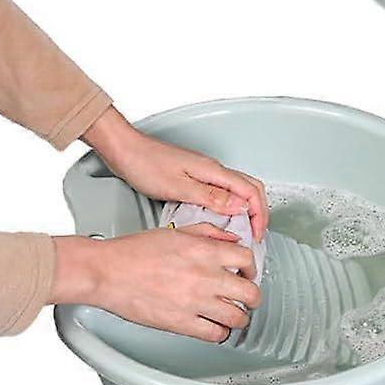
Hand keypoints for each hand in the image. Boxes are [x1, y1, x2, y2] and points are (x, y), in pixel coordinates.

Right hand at [51, 225, 261, 341]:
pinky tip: (216, 328)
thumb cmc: (135, 251)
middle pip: (249, 292)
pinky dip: (220, 333)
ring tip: (236, 315)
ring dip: (240, 317)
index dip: (252, 267)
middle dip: (253, 296)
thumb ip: (208, 233)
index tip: (248, 272)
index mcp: (205, 252)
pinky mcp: (179, 324)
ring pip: (236, 317)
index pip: (247, 259)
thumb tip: (230, 239)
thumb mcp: (178, 230)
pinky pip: (213, 334)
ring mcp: (194, 302)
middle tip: (250, 298)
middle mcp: (205, 277)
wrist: (108, 272)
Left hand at [83, 108, 267, 239]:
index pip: (251, 191)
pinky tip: (219, 218)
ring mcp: (205, 172)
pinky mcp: (195, 176)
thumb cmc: (145, 165)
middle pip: (250, 188)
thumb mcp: (178, 187)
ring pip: (238, 189)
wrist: (126, 151)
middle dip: (258, 212)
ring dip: (245, 209)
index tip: (257, 234)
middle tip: (255, 233)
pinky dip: (229, 206)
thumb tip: (239, 206)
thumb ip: (210, 197)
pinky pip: (223, 191)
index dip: (259, 214)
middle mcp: (213, 170)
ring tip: (240, 230)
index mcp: (213, 171)